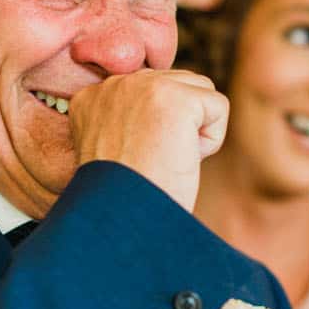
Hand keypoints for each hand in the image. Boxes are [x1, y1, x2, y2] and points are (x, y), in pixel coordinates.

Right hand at [68, 69, 228, 211]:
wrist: (122, 223)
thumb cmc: (123, 203)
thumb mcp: (114, 150)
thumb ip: (131, 119)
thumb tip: (174, 109)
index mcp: (90, 98)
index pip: (149, 92)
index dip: (158, 129)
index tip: (137, 160)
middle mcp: (112, 85)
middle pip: (177, 85)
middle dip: (178, 126)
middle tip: (152, 163)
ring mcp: (142, 86)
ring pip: (200, 92)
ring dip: (195, 131)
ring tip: (165, 160)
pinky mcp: (175, 97)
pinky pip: (218, 107)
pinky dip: (210, 142)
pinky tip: (180, 159)